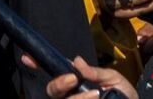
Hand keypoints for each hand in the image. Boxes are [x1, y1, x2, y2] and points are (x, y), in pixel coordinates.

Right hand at [20, 54, 136, 98]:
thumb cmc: (124, 94)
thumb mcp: (112, 78)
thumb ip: (95, 71)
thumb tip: (75, 60)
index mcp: (75, 82)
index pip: (53, 72)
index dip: (38, 64)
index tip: (28, 58)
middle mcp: (71, 95)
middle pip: (52, 90)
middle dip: (59, 83)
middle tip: (74, 79)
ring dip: (78, 97)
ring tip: (96, 94)